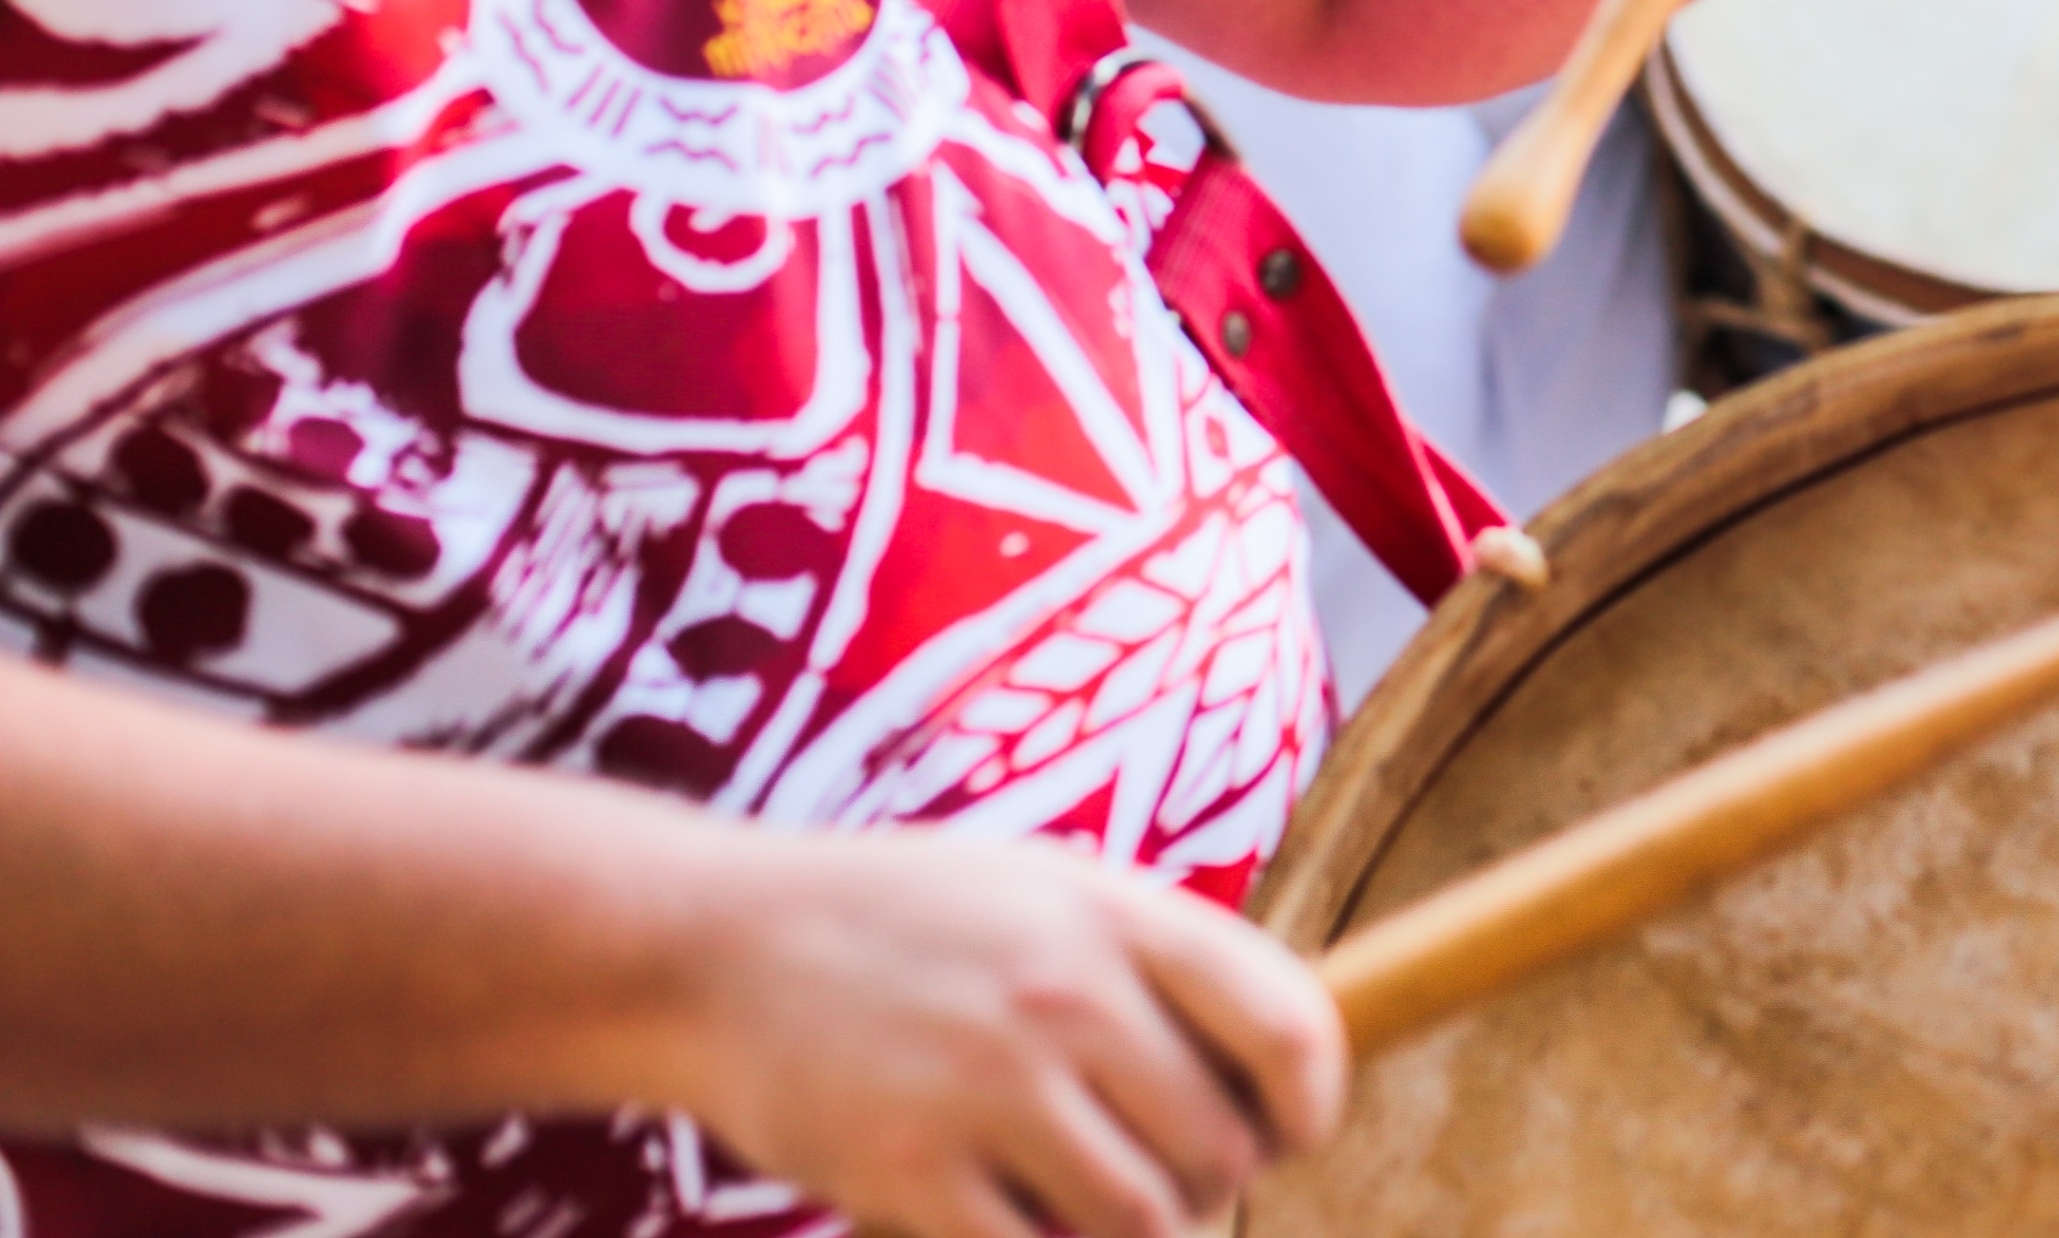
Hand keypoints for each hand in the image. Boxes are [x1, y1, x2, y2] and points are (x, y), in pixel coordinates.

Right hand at [654, 827, 1342, 1237]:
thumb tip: (1275, 1055)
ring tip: (1101, 1206)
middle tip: (1174, 1178)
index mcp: (1115, 914)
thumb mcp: (1045, 887)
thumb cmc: (901, 920)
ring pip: (1140, 1218)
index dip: (1313, 1101)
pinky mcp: (908, 1171)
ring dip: (1138, 1232)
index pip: (1286, 1023)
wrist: (713, 948)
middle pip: (1219, 1143)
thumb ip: (1154, 959)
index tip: (1296, 1132)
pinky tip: (1017, 1224)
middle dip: (1215, 1181)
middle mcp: (1065, 996)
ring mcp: (986, 1086)